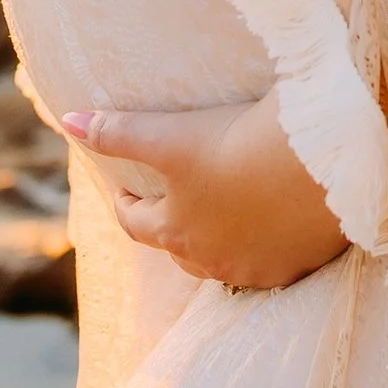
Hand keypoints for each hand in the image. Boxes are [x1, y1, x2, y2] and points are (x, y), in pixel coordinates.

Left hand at [66, 94, 349, 290]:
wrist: (319, 158)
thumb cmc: (238, 143)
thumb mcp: (172, 134)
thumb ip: (118, 130)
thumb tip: (68, 120)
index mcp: (174, 230)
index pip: (135, 223)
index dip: (127, 204)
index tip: (127, 189)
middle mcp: (209, 260)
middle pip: (178, 249)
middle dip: (172, 226)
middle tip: (176, 198)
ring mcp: (255, 268)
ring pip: (225, 262)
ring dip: (218, 241)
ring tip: (224, 214)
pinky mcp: (297, 265)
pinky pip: (273, 263)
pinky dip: (265, 246)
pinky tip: (273, 226)